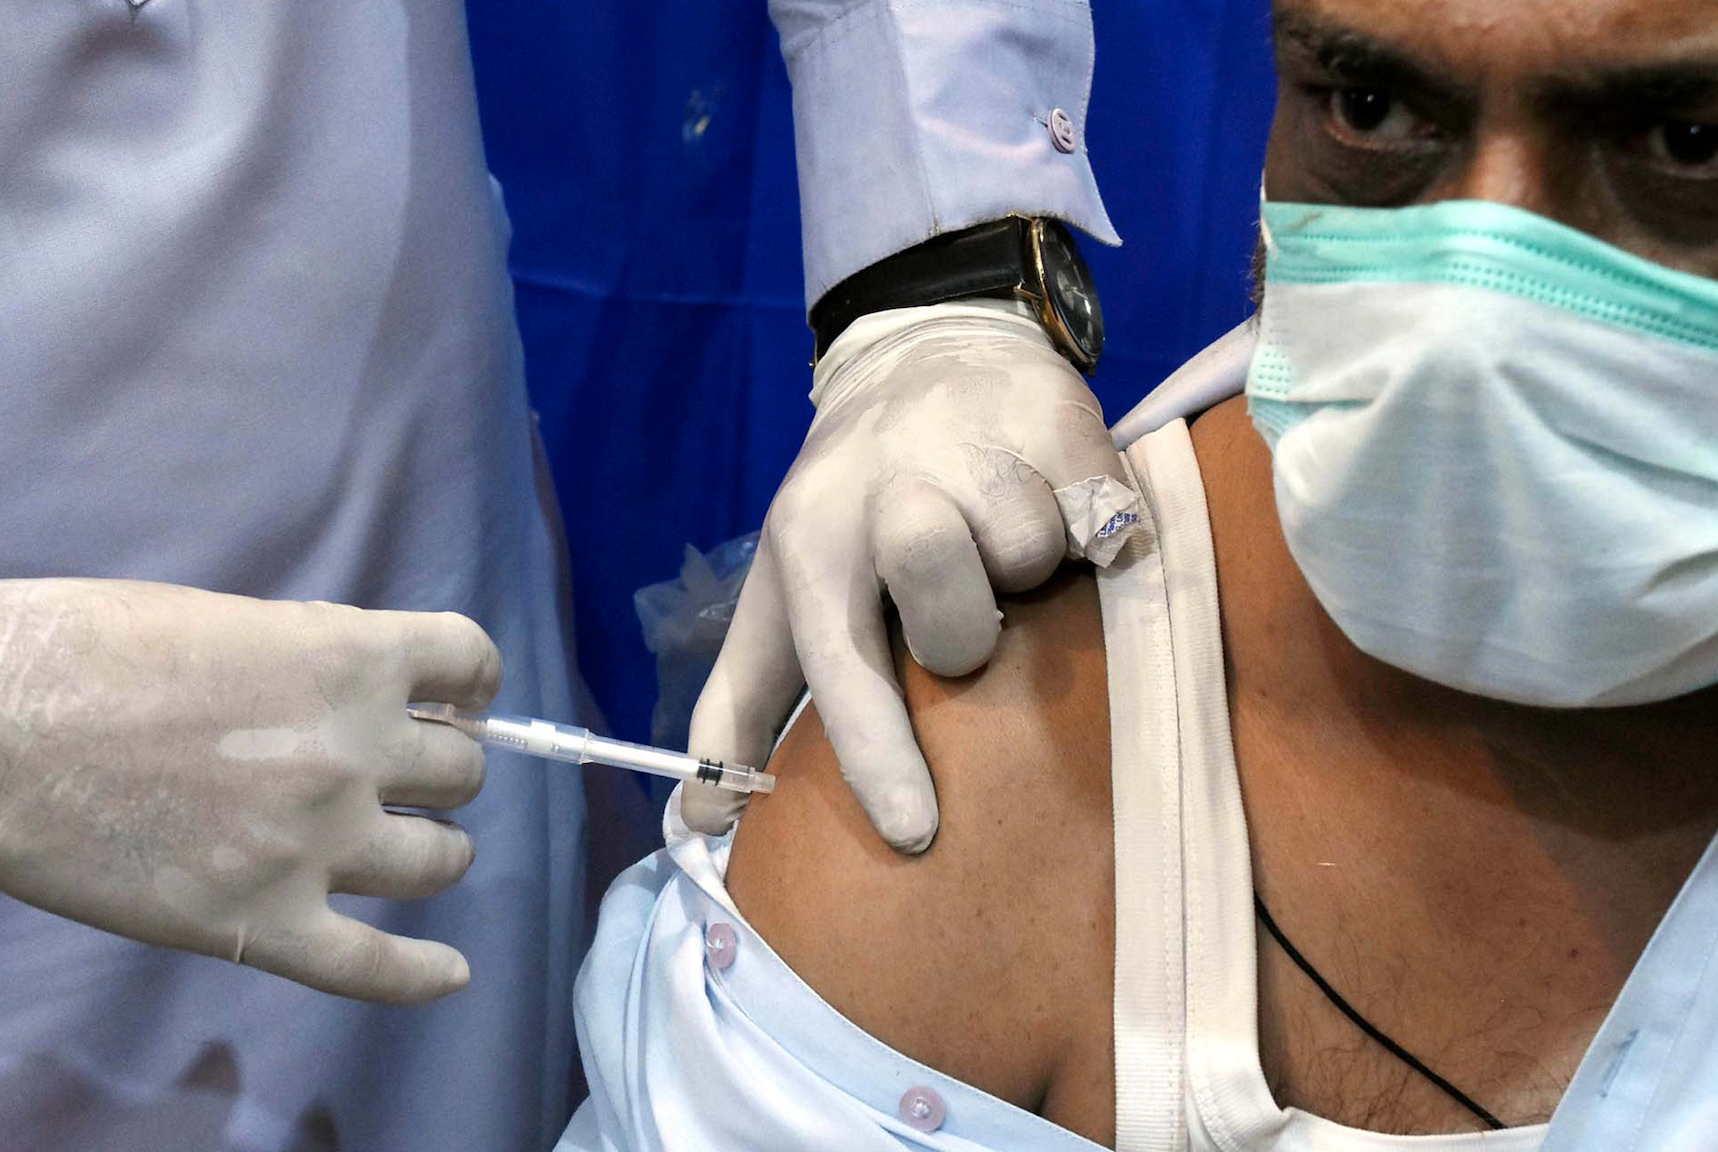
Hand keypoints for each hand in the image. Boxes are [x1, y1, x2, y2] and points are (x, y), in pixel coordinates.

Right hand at [0, 579, 499, 1001]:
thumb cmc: (89, 649)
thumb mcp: (236, 620)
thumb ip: (319, 657)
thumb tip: (370, 689)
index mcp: (352, 658)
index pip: (472, 662)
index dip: (472, 683)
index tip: (460, 700)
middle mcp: (355, 752)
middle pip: (461, 771)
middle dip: (437, 769)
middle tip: (397, 776)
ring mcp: (316, 845)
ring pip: (440, 860)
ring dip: (433, 850)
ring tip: (409, 848)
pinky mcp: (262, 923)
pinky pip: (374, 967)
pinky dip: (421, 975)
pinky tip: (451, 973)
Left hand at [683, 302, 1140, 850]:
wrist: (918, 353)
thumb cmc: (847, 508)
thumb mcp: (781, 592)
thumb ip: (740, 705)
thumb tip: (700, 820)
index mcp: (812, 544)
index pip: (842, 666)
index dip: (876, 755)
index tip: (915, 834)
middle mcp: (885, 491)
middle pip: (953, 623)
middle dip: (967, 632)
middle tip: (967, 603)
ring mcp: (974, 445)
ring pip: (1033, 559)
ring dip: (1035, 567)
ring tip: (1005, 534)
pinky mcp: (1057, 415)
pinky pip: (1103, 514)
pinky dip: (1093, 521)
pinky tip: (1058, 497)